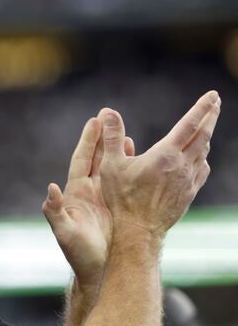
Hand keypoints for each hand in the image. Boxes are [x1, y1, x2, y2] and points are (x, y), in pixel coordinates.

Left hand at [42, 113, 134, 287]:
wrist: (99, 272)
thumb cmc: (79, 255)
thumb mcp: (65, 233)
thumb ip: (54, 212)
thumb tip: (50, 189)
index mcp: (76, 194)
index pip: (81, 160)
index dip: (88, 141)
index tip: (94, 121)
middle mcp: (90, 192)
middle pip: (97, 158)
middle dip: (103, 138)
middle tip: (110, 116)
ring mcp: (106, 199)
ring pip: (113, 169)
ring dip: (119, 152)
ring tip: (126, 134)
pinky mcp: (120, 208)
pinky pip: (126, 184)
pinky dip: (131, 170)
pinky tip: (140, 160)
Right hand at [99, 91, 220, 236]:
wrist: (138, 230)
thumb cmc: (122, 198)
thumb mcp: (110, 165)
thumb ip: (111, 137)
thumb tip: (108, 112)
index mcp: (165, 155)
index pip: (189, 124)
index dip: (202, 107)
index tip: (213, 95)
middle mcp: (182, 165)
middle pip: (203, 135)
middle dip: (211, 116)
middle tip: (217, 103)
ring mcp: (188, 180)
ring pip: (203, 152)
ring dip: (205, 137)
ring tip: (205, 128)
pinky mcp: (189, 194)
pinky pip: (202, 170)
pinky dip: (202, 158)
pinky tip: (199, 158)